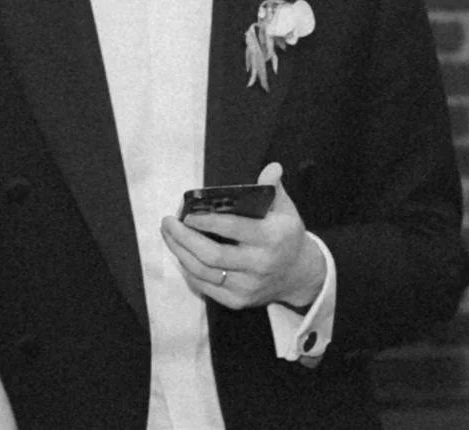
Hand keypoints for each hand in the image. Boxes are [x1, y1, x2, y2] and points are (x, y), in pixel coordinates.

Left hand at [160, 162, 325, 311]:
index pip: (233, 228)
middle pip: (212, 255)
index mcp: (271, 237)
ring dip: (180, 253)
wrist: (301, 275)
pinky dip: (189, 271)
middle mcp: (259, 264)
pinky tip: (181, 255)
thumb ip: (273, 188)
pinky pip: (206, 287)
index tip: (186, 214)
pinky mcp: (239, 301)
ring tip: (168, 236)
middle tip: (167, 223)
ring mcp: (248, 286)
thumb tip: (271, 167)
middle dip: (183, 238)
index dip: (206, 222)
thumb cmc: (286, 236)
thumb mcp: (286, 209)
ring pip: (204, 272)